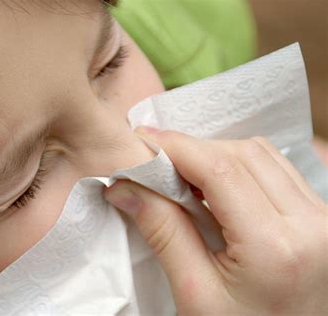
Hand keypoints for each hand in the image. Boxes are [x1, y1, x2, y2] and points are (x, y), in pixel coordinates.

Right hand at [104, 128, 327, 314]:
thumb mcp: (193, 293)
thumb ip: (163, 232)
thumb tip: (125, 187)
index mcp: (276, 248)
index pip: (221, 170)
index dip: (176, 147)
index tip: (142, 140)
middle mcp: (311, 225)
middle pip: (242, 155)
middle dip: (193, 149)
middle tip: (155, 160)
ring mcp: (322, 219)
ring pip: (261, 155)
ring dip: (216, 155)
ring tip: (181, 173)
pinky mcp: (320, 218)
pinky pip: (276, 170)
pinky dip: (239, 165)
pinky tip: (213, 184)